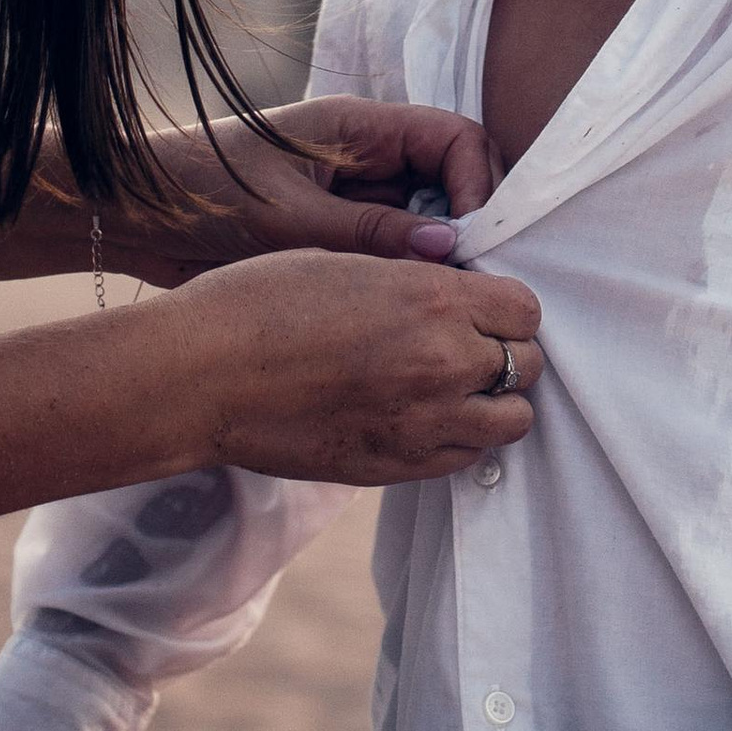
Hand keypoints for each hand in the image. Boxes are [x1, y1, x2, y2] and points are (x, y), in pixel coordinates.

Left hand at [112, 101, 503, 280]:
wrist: (131, 217)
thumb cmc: (201, 193)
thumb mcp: (287, 215)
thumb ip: (367, 233)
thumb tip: (447, 247)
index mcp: (360, 128)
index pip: (453, 139)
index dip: (478, 184)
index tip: (476, 240)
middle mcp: (366, 160)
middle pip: (448, 184)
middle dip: (466, 229)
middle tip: (467, 285)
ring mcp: (351, 200)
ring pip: (423, 225)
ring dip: (435, 262)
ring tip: (440, 309)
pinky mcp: (334, 239)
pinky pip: (389, 255)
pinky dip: (404, 281)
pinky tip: (404, 316)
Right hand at [167, 246, 541, 482]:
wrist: (204, 374)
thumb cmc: (261, 301)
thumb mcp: (350, 262)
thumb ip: (416, 282)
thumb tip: (456, 294)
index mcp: (433, 299)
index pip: (526, 310)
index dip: (505, 308)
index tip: (479, 307)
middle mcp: (443, 363)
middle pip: (527, 366)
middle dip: (504, 353)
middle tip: (467, 346)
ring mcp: (423, 423)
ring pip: (512, 422)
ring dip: (492, 403)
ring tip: (453, 388)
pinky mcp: (396, 467)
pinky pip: (464, 458)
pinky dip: (458, 439)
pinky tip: (422, 418)